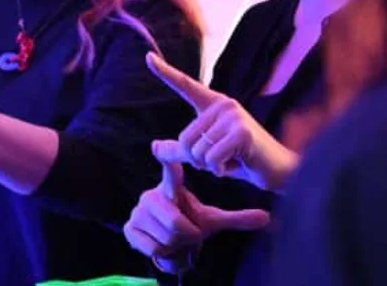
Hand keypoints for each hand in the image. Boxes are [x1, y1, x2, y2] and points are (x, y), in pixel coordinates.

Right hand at [123, 144, 270, 274]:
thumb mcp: (212, 220)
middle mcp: (151, 195)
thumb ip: (237, 218)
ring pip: (167, 237)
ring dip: (177, 244)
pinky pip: (155, 247)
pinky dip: (165, 252)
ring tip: (176, 238)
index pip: (170, 172)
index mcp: (171, 189)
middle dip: (188, 234)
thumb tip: (268, 216)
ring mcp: (138, 211)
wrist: (167, 243)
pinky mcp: (129, 228)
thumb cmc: (190, 224)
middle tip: (188, 232)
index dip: (166, 160)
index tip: (157, 145)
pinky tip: (162, 244)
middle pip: (176, 222)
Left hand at [146, 53, 298, 189]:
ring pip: (197, 152)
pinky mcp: (241, 132)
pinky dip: (220, 170)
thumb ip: (181, 149)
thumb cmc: (242, 160)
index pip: (185, 86)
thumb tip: (153, 147)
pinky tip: (239, 164)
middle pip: (185, 140)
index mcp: (213, 105)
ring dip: (211, 166)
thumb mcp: (206, 153)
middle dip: (199, 160)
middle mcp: (223, 104)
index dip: (164, 72)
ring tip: (233, 159)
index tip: (147, 57)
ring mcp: (233, 116)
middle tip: (224, 157)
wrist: (279, 171)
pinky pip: (211, 159)